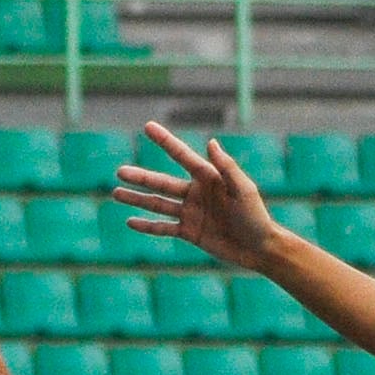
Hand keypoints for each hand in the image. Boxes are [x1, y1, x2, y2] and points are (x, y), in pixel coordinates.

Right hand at [112, 121, 283, 269]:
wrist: (259, 248)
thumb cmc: (256, 216)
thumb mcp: (244, 189)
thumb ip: (227, 167)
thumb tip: (211, 143)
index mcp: (209, 178)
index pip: (182, 156)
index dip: (165, 141)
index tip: (148, 127)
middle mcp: (196, 193)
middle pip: (162, 183)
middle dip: (140, 177)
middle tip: (119, 171)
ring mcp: (190, 213)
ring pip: (157, 204)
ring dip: (137, 199)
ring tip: (115, 193)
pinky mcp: (188, 232)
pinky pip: (163, 228)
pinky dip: (146, 225)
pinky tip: (130, 221)